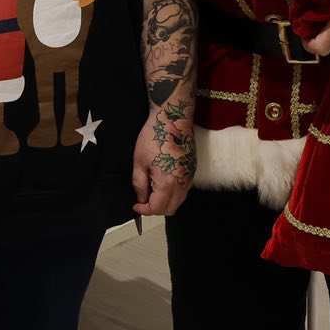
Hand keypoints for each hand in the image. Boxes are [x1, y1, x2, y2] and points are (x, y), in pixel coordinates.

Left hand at [132, 99, 194, 216]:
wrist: (173, 118)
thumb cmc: (155, 136)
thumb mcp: (139, 161)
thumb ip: (139, 184)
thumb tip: (140, 198)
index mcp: (168, 183)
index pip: (157, 208)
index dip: (144, 210)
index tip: (136, 206)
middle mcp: (182, 183)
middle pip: (171, 209)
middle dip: (156, 208)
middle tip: (143, 199)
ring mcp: (190, 176)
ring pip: (179, 200)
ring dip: (166, 201)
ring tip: (152, 189)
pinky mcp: (193, 169)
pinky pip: (184, 189)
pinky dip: (174, 192)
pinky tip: (163, 181)